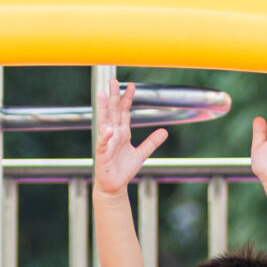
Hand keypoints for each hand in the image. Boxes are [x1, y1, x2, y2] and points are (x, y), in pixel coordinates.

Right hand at [93, 81, 167, 196]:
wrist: (115, 186)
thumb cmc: (124, 169)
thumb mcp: (142, 154)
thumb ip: (151, 142)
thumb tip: (165, 131)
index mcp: (122, 132)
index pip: (123, 111)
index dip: (127, 98)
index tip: (131, 85)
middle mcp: (113, 134)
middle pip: (112, 111)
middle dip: (112, 96)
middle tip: (112, 80)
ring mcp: (106, 143)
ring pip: (104, 122)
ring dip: (102, 108)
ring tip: (101, 94)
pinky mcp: (102, 154)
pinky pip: (103, 143)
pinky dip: (106, 137)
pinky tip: (108, 129)